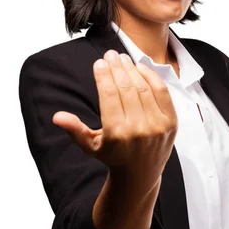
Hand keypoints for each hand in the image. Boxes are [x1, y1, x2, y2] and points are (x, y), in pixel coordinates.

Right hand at [52, 49, 177, 188]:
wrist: (141, 174)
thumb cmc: (113, 156)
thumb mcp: (90, 146)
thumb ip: (75, 129)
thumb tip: (57, 116)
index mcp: (117, 134)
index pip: (109, 95)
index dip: (103, 76)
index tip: (99, 63)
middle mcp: (139, 129)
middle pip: (126, 88)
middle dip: (117, 68)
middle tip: (110, 54)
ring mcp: (157, 125)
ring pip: (143, 88)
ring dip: (132, 69)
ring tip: (123, 58)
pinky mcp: (171, 123)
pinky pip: (162, 93)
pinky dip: (151, 77)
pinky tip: (140, 67)